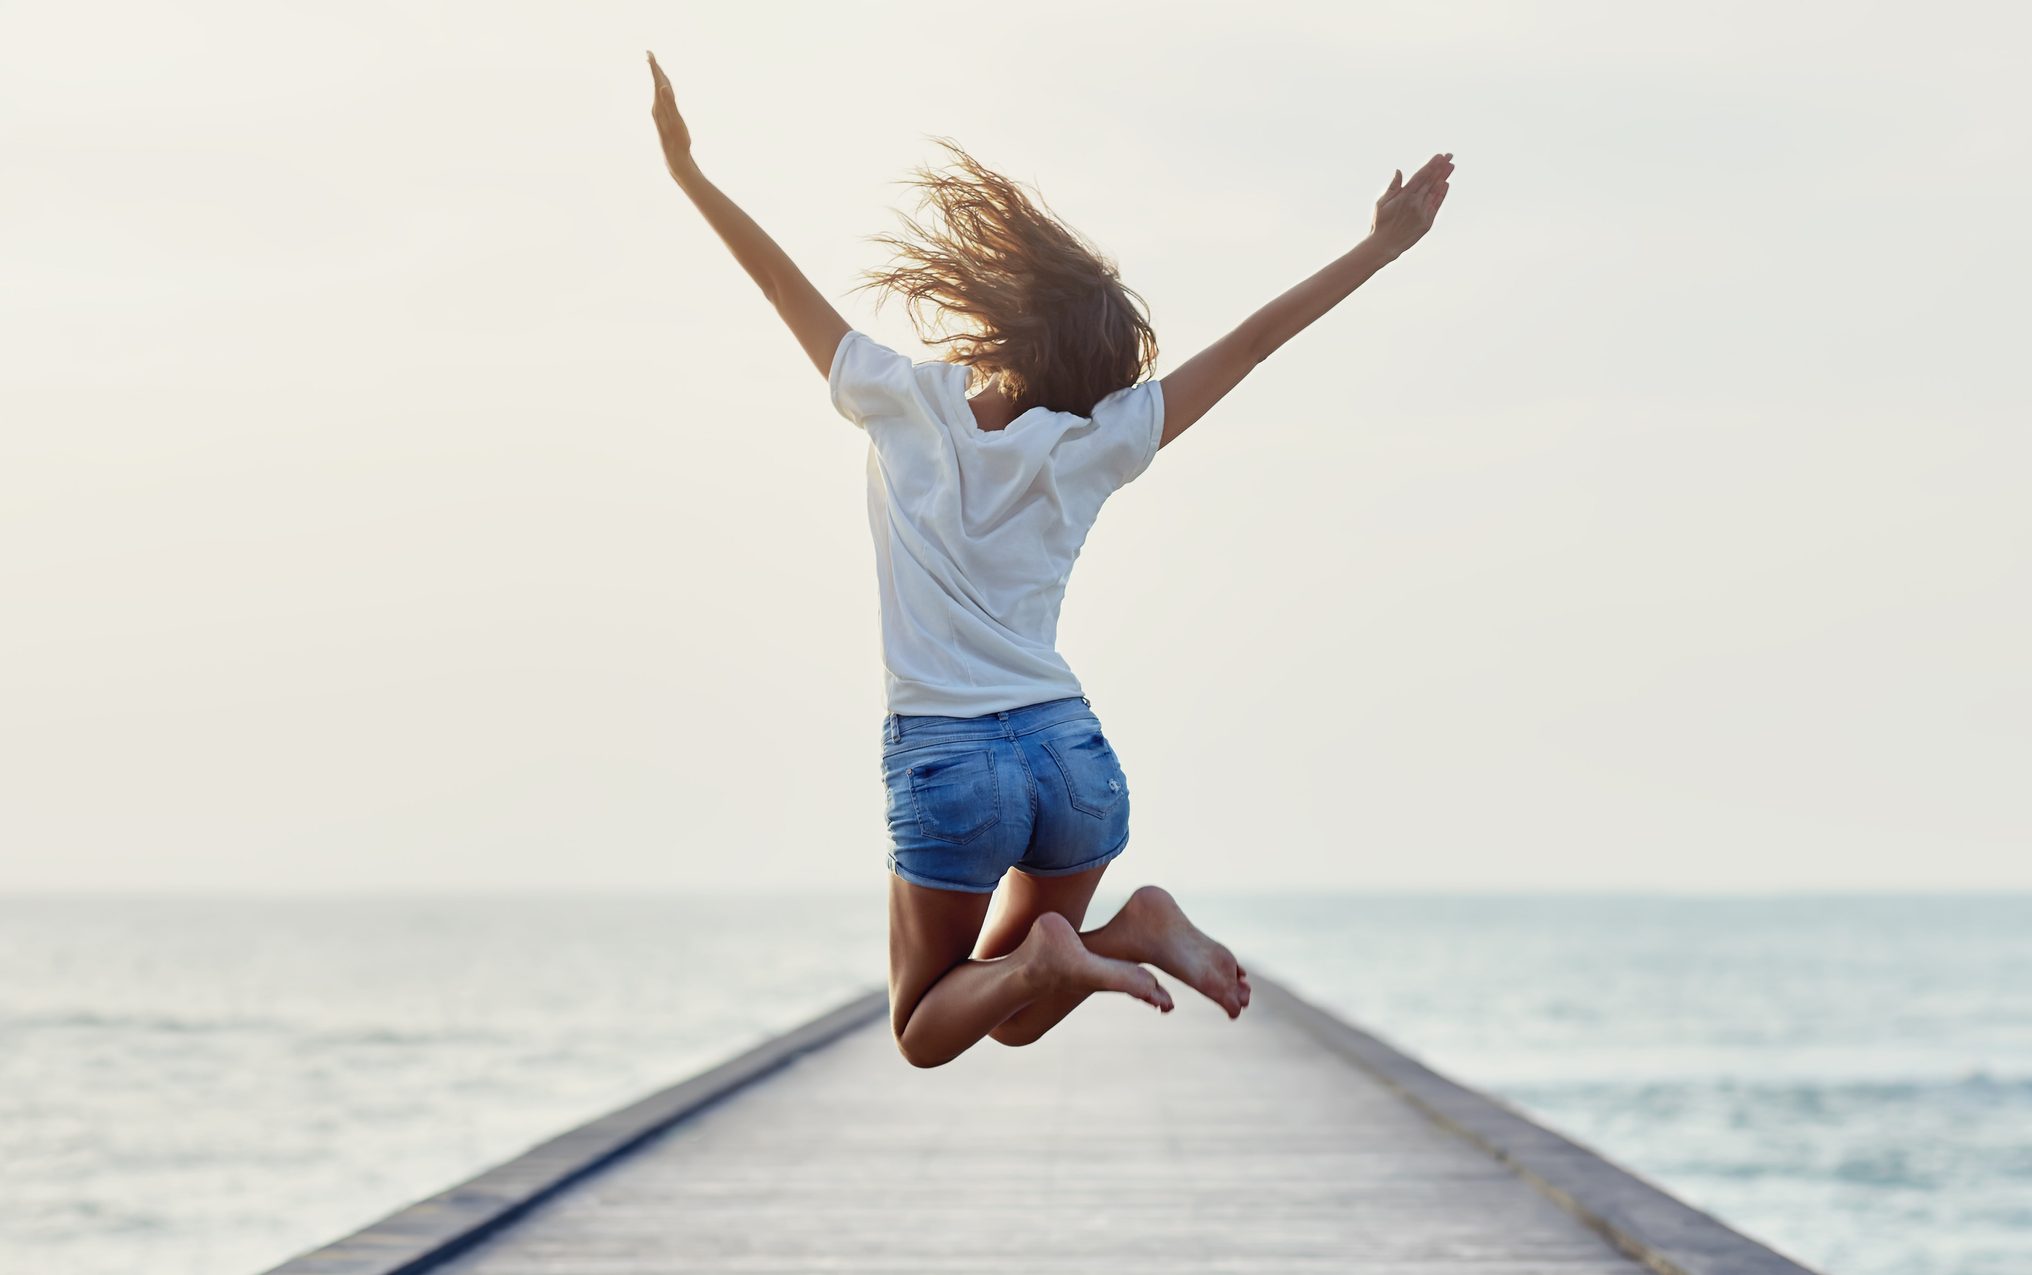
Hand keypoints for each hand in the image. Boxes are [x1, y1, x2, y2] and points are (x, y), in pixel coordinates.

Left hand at [646, 50, 692, 178]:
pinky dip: (662, 90)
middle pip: (656, 84)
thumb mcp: (675, 121)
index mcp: (660, 104)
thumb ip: (670, 103)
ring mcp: (660, 113)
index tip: (649, 53)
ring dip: (658, 78)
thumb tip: (662, 87)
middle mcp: (657, 107)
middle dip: (654, 69)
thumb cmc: (677, 140)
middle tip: (649, 54)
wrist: (674, 157)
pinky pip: (662, 99)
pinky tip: (663, 91)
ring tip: (656, 68)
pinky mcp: (664, 118)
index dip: (654, 67)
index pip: (656, 81)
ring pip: (658, 91)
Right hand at [1369, 152, 1452, 257]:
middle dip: (1441, 167)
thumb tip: (1399, 171)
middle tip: (1450, 156)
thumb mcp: (1382, 203)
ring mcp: (1423, 212)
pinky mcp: (1427, 222)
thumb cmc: (1381, 223)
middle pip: (1431, 181)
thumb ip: (1393, 187)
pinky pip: (1436, 205)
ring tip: (1452, 166)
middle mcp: (1415, 202)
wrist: (1385, 245)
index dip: (1432, 165)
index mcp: (1404, 196)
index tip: (1439, 156)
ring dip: (1444, 177)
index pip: (1421, 176)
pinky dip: (1442, 194)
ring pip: (1436, 191)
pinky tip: (1446, 184)